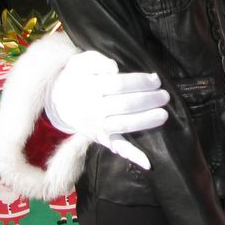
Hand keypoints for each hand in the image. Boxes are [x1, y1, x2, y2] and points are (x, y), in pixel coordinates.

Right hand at [45, 50, 169, 169]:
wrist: (59, 100)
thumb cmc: (77, 76)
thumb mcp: (82, 62)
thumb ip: (98, 61)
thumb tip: (114, 67)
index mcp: (89, 88)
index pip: (120, 85)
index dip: (140, 82)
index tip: (156, 79)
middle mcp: (92, 109)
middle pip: (125, 105)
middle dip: (148, 100)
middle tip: (165, 96)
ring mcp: (97, 126)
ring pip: (123, 126)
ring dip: (146, 121)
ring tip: (163, 115)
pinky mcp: (101, 138)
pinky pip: (117, 147)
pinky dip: (132, 155)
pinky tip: (148, 162)